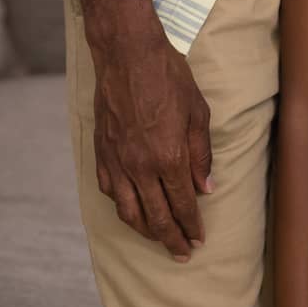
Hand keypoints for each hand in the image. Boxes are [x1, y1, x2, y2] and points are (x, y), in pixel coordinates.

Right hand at [91, 21, 211, 258]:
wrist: (126, 54)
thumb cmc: (167, 76)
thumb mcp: (197, 111)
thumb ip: (201, 153)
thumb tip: (206, 187)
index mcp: (169, 156)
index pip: (183, 203)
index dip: (192, 225)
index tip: (199, 240)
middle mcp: (140, 166)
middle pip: (156, 217)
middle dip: (172, 239)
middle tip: (182, 253)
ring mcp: (117, 162)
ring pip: (129, 212)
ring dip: (146, 231)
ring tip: (159, 239)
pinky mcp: (101, 154)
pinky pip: (111, 192)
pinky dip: (123, 208)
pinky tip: (132, 210)